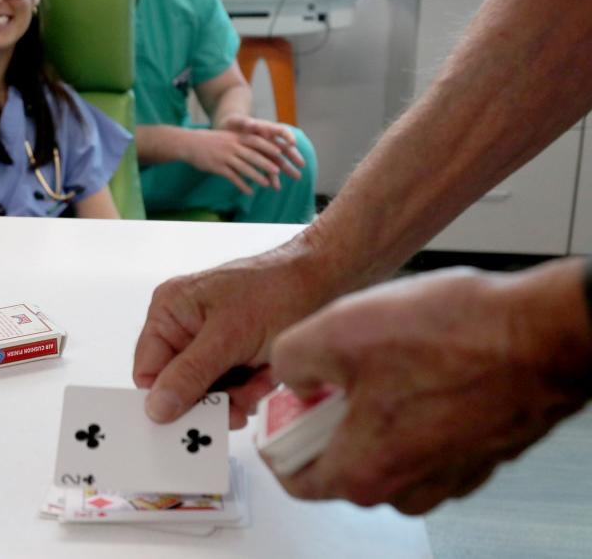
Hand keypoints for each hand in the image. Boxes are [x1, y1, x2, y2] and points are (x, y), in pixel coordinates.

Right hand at [133, 243, 324, 428]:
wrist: (327, 279)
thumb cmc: (277, 291)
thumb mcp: (229, 336)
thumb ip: (190, 374)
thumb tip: (155, 408)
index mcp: (168, 312)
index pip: (149, 372)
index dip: (168, 399)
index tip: (196, 417)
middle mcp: (184, 326)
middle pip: (181, 387)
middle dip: (215, 396)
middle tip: (243, 398)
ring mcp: (211, 341)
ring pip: (210, 393)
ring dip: (239, 394)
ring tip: (264, 376)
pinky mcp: (235, 354)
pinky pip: (232, 388)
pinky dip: (253, 388)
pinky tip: (270, 374)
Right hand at [183, 123, 300, 194]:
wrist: (189, 144)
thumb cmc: (210, 141)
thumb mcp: (226, 137)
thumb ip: (240, 142)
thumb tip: (257, 149)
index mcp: (236, 137)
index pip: (256, 141)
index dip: (268, 147)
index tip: (280, 152)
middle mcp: (232, 146)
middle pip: (253, 155)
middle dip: (266, 164)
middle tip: (278, 171)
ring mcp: (225, 156)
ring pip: (244, 168)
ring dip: (256, 176)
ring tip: (266, 184)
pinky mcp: (217, 167)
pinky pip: (232, 177)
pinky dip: (242, 185)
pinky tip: (249, 191)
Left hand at [218, 114, 305, 177]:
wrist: (228, 131)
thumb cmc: (234, 123)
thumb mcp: (236, 121)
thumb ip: (243, 121)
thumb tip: (251, 123)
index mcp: (265, 128)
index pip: (281, 130)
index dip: (288, 136)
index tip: (293, 143)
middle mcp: (269, 140)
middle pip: (284, 147)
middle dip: (293, 156)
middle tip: (302, 164)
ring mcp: (266, 151)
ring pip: (279, 160)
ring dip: (287, 169)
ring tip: (297, 177)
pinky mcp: (260, 160)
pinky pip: (267, 169)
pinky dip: (271, 177)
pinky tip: (275, 186)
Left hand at [269, 263, 591, 514]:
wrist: (539, 332)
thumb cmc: (454, 337)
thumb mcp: (336, 330)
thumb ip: (291, 360)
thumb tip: (290, 374)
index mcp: (365, 470)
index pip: (296, 481)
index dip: (277, 443)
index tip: (279, 413)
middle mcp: (409, 486)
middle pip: (341, 465)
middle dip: (326, 422)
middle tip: (328, 376)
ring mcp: (449, 473)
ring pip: (384, 450)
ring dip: (369, 412)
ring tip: (376, 361)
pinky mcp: (478, 451)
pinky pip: (424, 438)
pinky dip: (409, 408)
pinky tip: (416, 364)